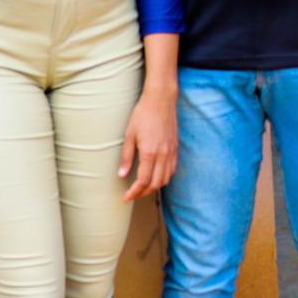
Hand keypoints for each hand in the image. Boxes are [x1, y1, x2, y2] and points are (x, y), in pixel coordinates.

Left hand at [118, 82, 177, 201]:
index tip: (126, 198)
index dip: (134, 192)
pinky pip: (172, 169)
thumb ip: (126, 156)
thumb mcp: (129, 134)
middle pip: (155, 184)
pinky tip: (155, 176)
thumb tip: (122, 174)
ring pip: (165, 179)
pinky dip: (163, 177)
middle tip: (132, 194)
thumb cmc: (143, 114)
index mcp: (149, 152)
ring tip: (143, 188)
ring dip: (154, 187)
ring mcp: (171, 152)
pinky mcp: (175, 148)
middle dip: (143, 193)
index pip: (143, 181)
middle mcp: (162, 155)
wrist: (161, 100)